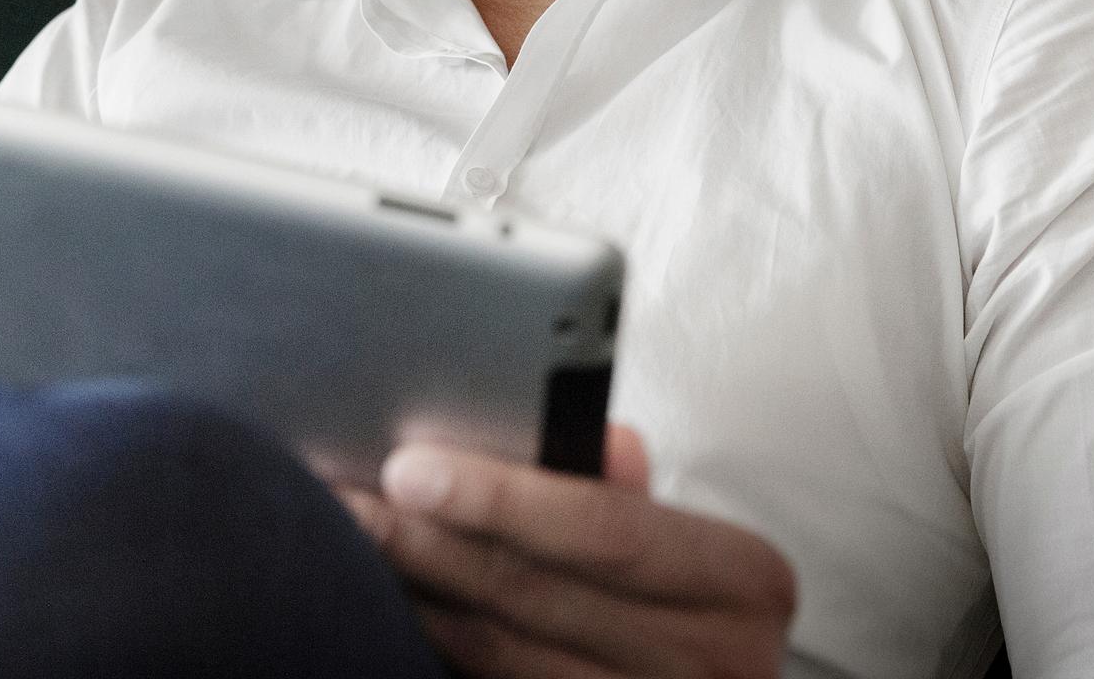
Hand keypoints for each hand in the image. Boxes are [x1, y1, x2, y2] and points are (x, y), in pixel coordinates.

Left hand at [337, 425, 793, 678]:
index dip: (502, 498)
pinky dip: (437, 648)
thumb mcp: (683, 534)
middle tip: (350, 499)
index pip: (607, 527)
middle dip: (429, 540)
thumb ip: (626, 486)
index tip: (411, 469)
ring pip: (501, 654)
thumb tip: (591, 438)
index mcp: (743, 580)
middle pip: (537, 591)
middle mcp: (715, 660)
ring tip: (354, 546)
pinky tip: (395, 608)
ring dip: (417, 596)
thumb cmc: (687, 595)